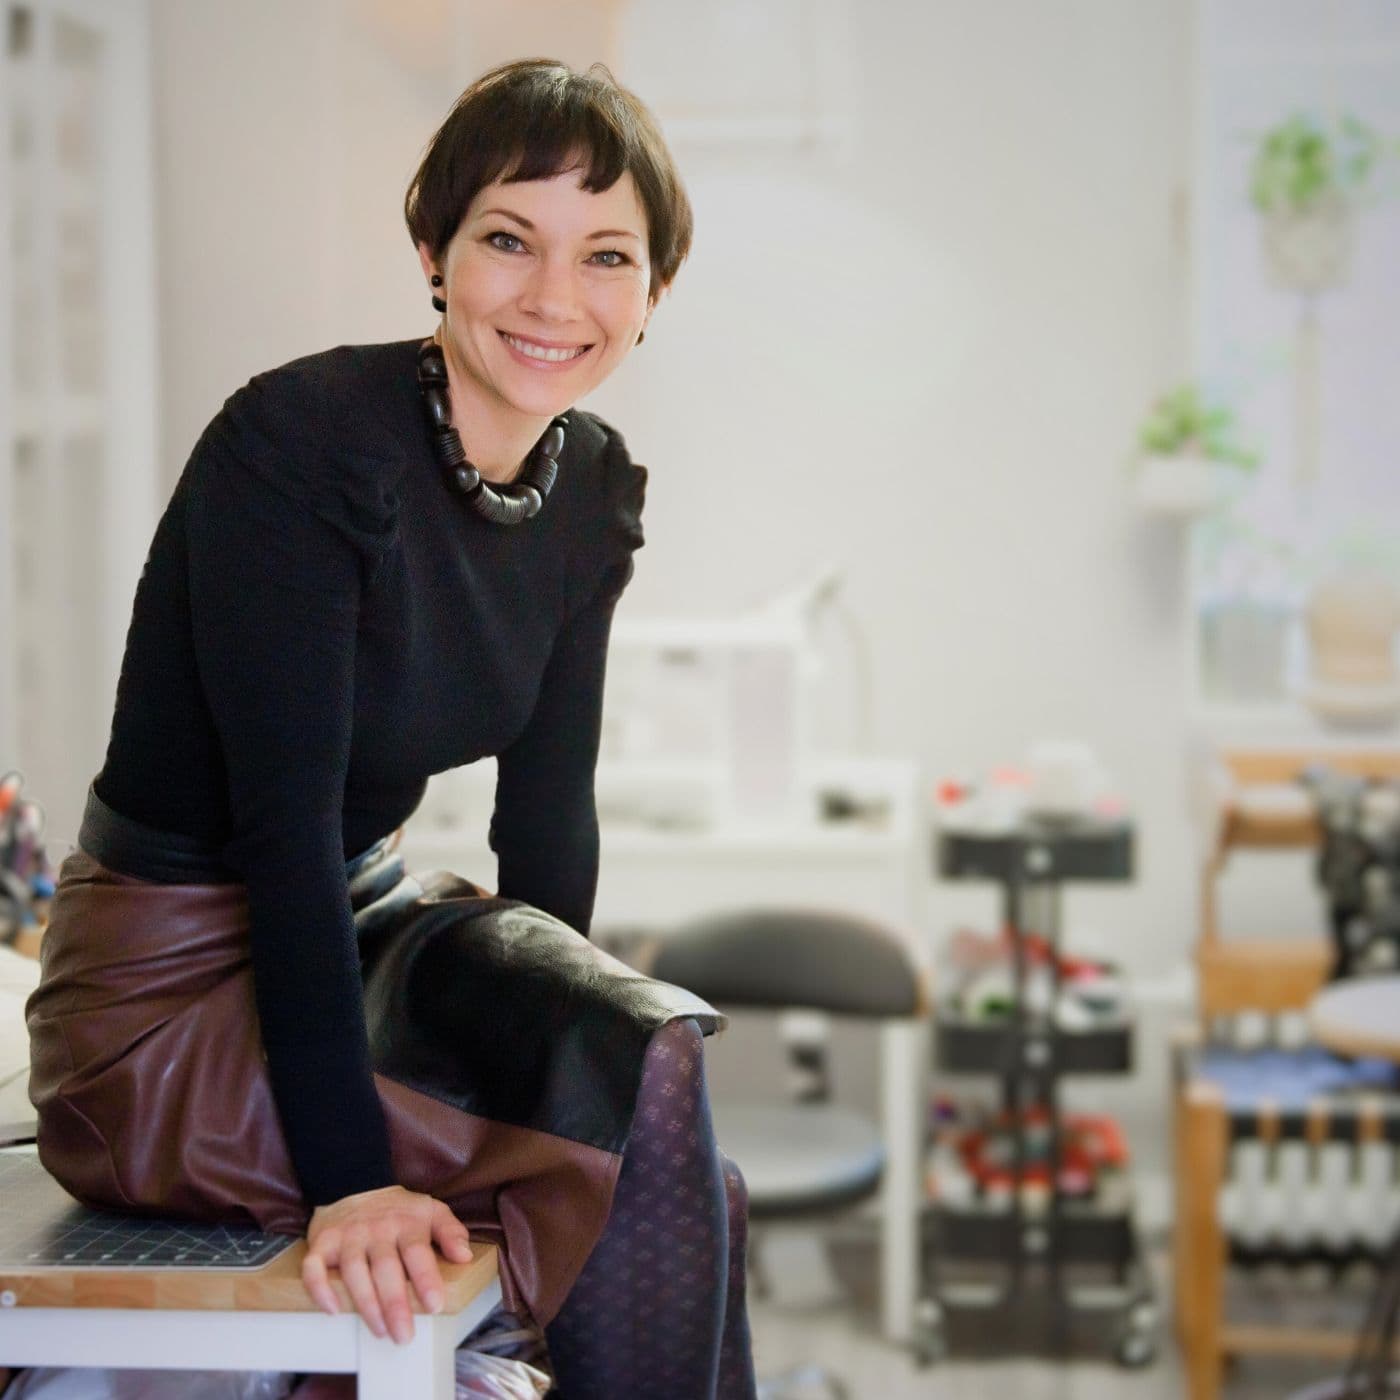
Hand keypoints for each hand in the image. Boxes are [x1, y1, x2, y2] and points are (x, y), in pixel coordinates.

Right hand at [302, 1184, 473, 1343]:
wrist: (354, 1182)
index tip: (434, 1305)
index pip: (417, 1252)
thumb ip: (451, 1231)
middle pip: (385, 1268)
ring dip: (365, 1303)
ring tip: (380, 1331)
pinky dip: (319, 1289)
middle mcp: (376, 1230)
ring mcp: (347, 1236)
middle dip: (394, 1304)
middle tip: (404, 1336)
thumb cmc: (398, 1209)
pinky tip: (333, 1310)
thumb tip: (465, 1256)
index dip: (425, 1279)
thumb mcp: (430, 1211)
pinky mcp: (322, 1242)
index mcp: (406, 1223)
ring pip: (353, 1272)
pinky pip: (314, 1267)